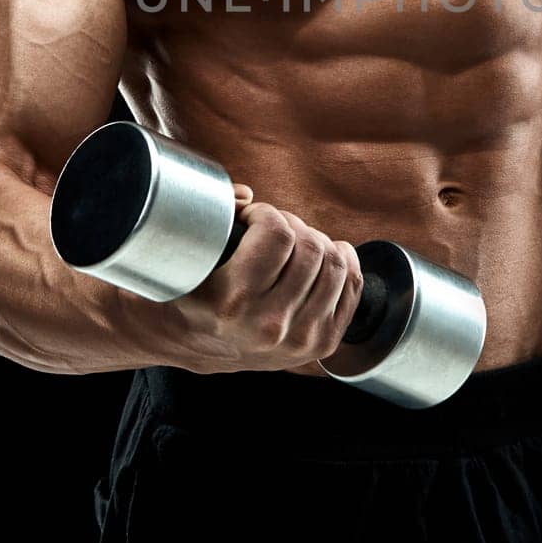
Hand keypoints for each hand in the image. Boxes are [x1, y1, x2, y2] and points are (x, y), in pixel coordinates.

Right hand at [171, 188, 364, 374]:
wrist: (197, 346)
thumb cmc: (192, 294)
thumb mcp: (190, 258)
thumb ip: (215, 217)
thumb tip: (247, 196)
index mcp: (232, 303)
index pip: (276, 235)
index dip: (266, 213)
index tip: (254, 217)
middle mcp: (268, 325)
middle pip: (309, 246)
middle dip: (292, 224)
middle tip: (274, 228)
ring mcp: (299, 339)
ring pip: (335, 263)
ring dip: (317, 241)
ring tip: (295, 243)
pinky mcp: (321, 344)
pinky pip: (351, 287)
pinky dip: (344, 260)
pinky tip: (325, 253)